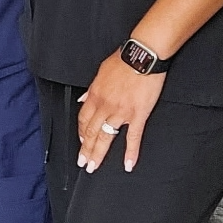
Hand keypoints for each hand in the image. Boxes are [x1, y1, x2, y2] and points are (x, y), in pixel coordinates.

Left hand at [76, 51, 165, 173]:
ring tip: (94, 166)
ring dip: (99, 154)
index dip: (81, 133)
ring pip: (106, 137)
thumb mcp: (100, 72)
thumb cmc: (123, 60)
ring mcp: (121, 112)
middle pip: (91, 132)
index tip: (81, 142)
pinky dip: (130, 152)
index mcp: (95, 95)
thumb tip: (83, 99)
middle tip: (83, 163)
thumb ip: (91, 89)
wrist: (142, 56)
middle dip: (86, 149)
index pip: (84, 119)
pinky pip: (133, 137)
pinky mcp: (138, 114)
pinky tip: (128, 164)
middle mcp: (105, 106)